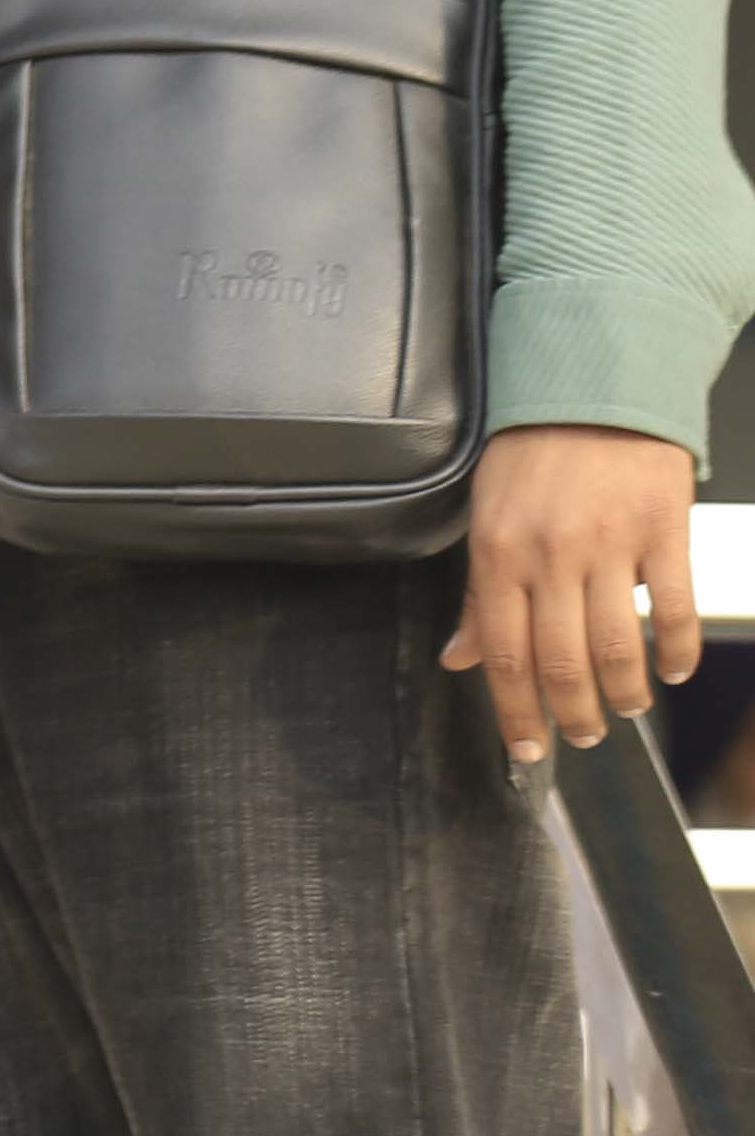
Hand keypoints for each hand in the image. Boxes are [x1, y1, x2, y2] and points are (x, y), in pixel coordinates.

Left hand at [445, 422, 701, 769]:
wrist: (593, 387)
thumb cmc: (532, 454)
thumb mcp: (486, 517)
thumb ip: (479, 595)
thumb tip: (458, 658)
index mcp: (498, 553)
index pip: (502, 652)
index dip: (514, 710)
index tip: (525, 747)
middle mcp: (550, 555)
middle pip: (561, 660)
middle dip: (572, 712)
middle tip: (581, 735)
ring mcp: (610, 545)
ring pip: (617, 644)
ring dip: (623, 692)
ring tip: (624, 710)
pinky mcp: (664, 532)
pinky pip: (676, 607)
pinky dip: (678, 649)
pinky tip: (673, 670)